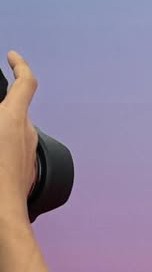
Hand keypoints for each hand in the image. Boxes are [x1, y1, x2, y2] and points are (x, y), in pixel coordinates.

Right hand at [0, 51, 38, 223]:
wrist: (2, 215)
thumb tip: (3, 110)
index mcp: (14, 118)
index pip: (26, 81)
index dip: (20, 65)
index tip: (12, 56)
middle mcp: (27, 132)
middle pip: (15, 109)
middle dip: (0, 106)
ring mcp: (29, 152)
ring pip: (13, 131)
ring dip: (1, 128)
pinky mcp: (28, 170)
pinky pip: (14, 150)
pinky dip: (3, 146)